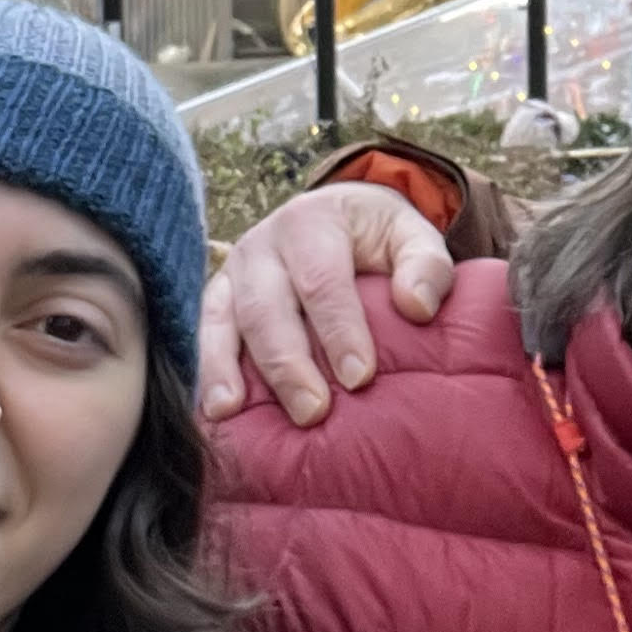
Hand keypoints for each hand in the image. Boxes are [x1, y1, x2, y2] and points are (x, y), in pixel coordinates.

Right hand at [195, 178, 453, 424]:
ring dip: (228, 368)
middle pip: (267, 304)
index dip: (340, 330)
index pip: (324, 280)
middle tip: (313, 411)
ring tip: (235, 412)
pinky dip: (205, 369)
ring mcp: (235, 270)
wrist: (338, 218)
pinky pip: (205, 332)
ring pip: (226, 319)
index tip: (360, 377)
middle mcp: (265, 242)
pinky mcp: (218, 297)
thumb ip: (426, 265)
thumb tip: (418, 307)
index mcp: (313, 221)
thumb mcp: (412, 235)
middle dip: (287, 362)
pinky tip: (214, 410)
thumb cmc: (380, 239)